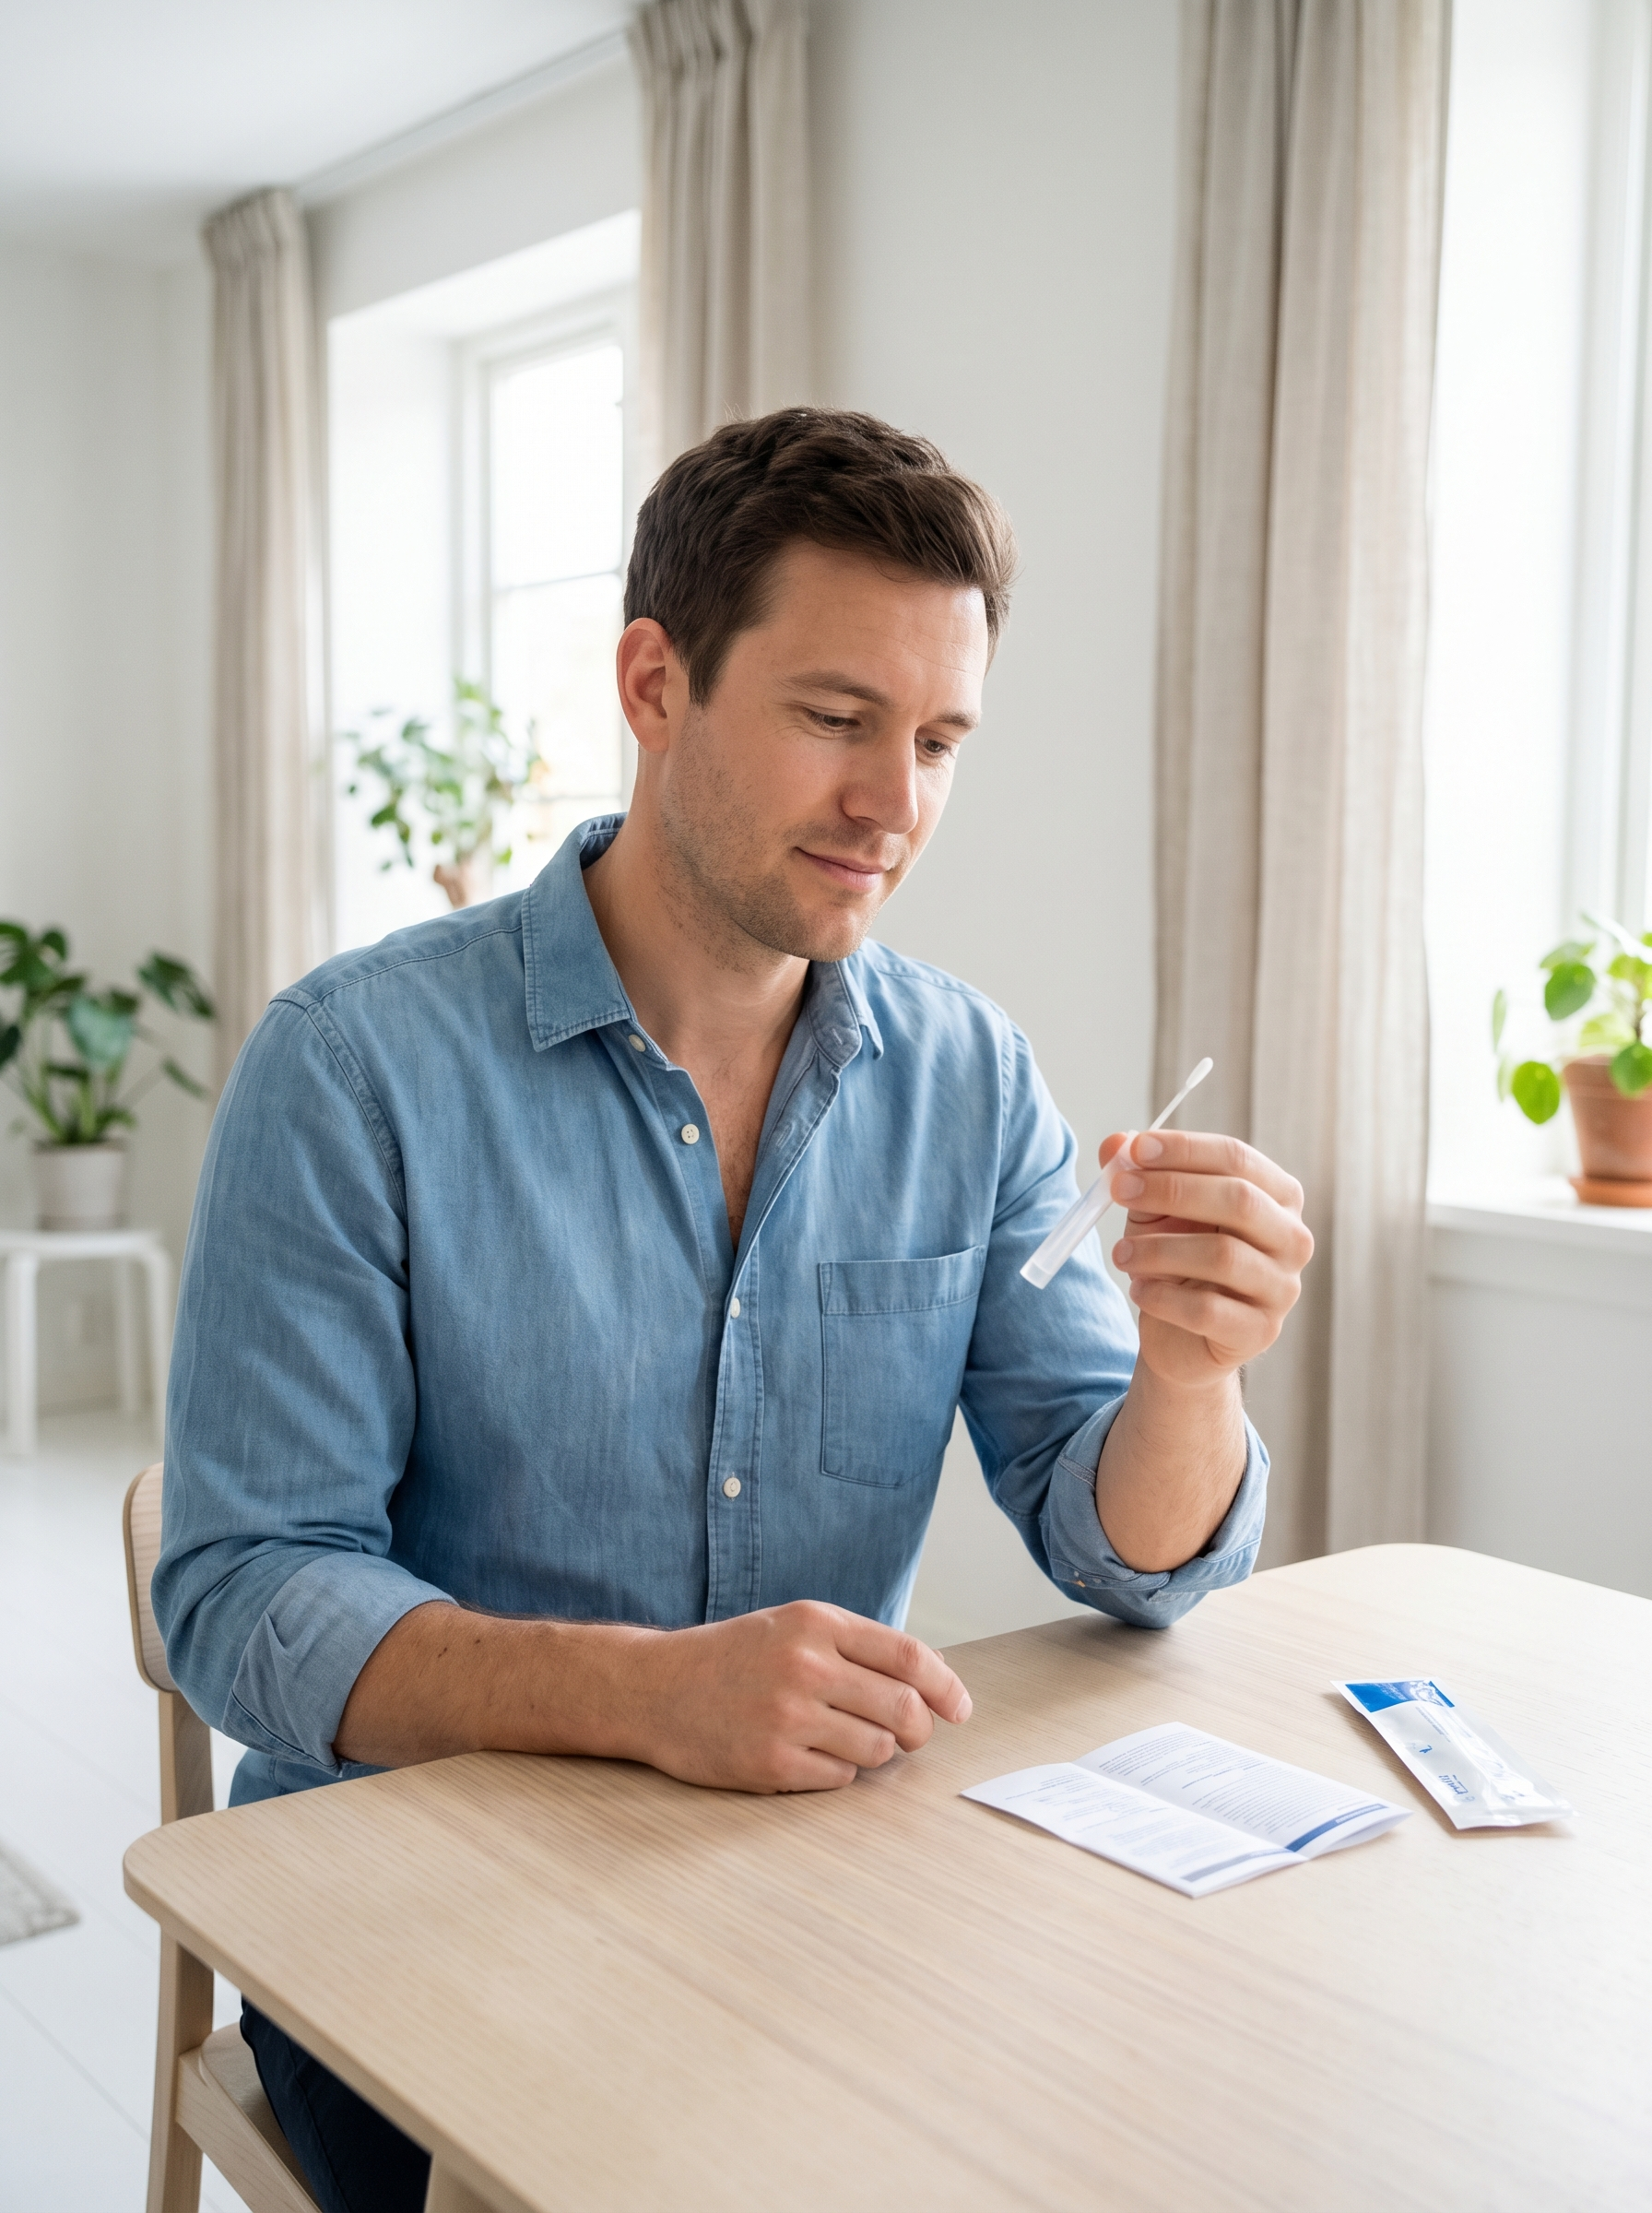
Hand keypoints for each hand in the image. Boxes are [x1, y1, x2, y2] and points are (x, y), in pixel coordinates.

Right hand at [630, 1600, 971, 1792]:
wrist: (656, 1689)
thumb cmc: (734, 1657)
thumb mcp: (792, 1627)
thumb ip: (855, 1647)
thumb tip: (929, 1685)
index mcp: (815, 1624)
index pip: (909, 1657)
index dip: (947, 1687)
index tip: (961, 1709)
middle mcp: (805, 1666)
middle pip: (903, 1708)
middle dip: (920, 1729)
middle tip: (912, 1736)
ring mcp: (787, 1717)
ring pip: (877, 1750)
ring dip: (875, 1753)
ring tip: (844, 1740)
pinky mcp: (770, 1763)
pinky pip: (839, 1780)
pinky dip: (837, 1773)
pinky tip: (808, 1756)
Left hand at [1103, 1130, 1312, 1389]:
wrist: (1181, 1336)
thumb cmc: (1177, 1260)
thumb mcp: (1153, 1210)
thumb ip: (1136, 1173)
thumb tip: (1114, 1144)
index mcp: (1277, 1195)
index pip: (1237, 1158)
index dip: (1185, 1149)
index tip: (1135, 1149)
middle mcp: (1291, 1238)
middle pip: (1240, 1200)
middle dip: (1172, 1189)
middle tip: (1120, 1190)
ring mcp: (1282, 1287)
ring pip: (1223, 1256)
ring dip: (1159, 1249)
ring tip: (1119, 1253)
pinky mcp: (1260, 1331)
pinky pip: (1208, 1309)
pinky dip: (1163, 1297)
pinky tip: (1139, 1291)